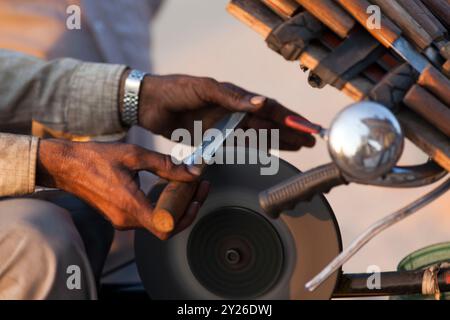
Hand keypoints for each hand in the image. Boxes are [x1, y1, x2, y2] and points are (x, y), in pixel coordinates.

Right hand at [36, 139, 209, 239]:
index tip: (197, 196)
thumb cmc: (95, 158)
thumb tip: (193, 172)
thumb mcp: (134, 155)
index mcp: (129, 206)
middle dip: (187, 207)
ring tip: (188, 184)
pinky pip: (147, 216)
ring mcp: (121, 220)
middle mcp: (125, 219)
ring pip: (157, 221)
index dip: (187, 215)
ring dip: (176, 206)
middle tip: (199, 186)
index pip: (167, 227)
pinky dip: (162, 205)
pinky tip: (169, 187)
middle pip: (166, 225)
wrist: (66, 165)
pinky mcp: (118, 216)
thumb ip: (166, 166)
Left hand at [137, 75, 314, 149]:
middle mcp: (234, 111)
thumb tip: (262, 103)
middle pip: (269, 123)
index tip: (308, 129)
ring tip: (299, 146)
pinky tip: (270, 150)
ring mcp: (225, 125)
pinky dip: (257, 147)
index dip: (289, 119)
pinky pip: (240, 144)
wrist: (149, 104)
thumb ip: (232, 97)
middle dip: (291, 131)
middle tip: (312, 140)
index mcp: (235, 97)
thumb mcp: (204, 89)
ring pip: (259, 134)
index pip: (268, 109)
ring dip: (279, 140)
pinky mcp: (214, 137)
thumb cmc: (175, 89)